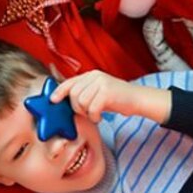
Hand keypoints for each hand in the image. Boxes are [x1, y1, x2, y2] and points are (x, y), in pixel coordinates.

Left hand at [51, 70, 170, 124]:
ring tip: (95, 114)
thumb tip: (66, 102)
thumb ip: (84, 93)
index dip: (59, 92)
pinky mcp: (107, 92)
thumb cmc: (117, 99)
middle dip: (77, 108)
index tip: (53, 100)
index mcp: (90, 75)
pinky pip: (92, 108)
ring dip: (86, 113)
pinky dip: (94, 116)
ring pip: (81, 102)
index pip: (70, 82)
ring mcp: (101, 83)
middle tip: (86, 113)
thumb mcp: (98, 92)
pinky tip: (100, 117)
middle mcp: (94, 76)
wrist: (138, 99)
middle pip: (74, 94)